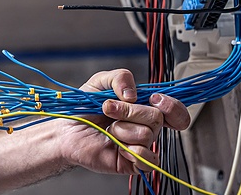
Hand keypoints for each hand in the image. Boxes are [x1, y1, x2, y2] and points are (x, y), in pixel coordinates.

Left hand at [61, 69, 189, 174]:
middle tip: (108, 109)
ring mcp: (140, 144)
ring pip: (147, 134)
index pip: (174, 110)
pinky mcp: (134, 163)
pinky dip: (131, 150)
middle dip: (129, 111)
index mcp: (144, 106)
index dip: (172, 105)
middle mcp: (146, 126)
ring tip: (109, 129)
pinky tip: (117, 146)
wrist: (66, 129)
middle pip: (157, 118)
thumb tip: (133, 94)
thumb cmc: (84, 107)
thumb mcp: (100, 82)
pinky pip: (147, 159)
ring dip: (122, 128)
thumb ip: (120, 77)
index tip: (154, 99)